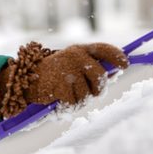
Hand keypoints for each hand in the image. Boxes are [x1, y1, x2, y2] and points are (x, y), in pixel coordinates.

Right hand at [0, 42, 128, 117]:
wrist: (27, 79)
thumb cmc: (54, 74)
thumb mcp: (72, 64)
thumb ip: (91, 66)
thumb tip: (115, 71)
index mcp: (79, 49)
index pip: (104, 49)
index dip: (117, 56)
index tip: (125, 64)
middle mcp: (75, 56)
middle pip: (100, 78)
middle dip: (98, 89)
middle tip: (92, 93)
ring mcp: (68, 70)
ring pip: (88, 94)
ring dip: (80, 99)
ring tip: (68, 94)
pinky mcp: (61, 84)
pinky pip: (75, 102)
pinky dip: (69, 105)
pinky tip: (60, 98)